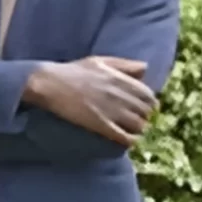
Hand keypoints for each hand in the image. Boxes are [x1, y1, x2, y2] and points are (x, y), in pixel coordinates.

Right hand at [25, 56, 157, 146]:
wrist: (51, 84)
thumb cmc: (74, 71)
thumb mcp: (100, 61)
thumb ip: (124, 65)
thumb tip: (145, 68)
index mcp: (120, 79)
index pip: (148, 95)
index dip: (149, 103)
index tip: (145, 107)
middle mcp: (119, 95)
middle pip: (146, 112)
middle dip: (145, 117)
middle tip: (138, 119)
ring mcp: (111, 110)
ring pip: (139, 125)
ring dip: (138, 129)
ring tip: (132, 130)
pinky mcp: (100, 124)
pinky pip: (124, 137)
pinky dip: (130, 140)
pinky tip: (127, 140)